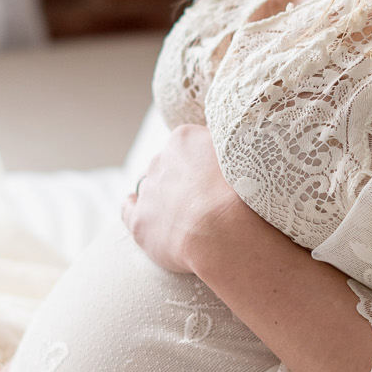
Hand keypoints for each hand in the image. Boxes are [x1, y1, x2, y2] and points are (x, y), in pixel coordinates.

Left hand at [121, 122, 247, 277]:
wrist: (224, 231)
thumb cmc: (242, 192)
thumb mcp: (243, 153)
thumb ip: (227, 146)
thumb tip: (223, 144)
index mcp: (184, 139)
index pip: (190, 144)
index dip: (202, 161)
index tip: (216, 175)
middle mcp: (160, 160)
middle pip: (169, 164)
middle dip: (183, 178)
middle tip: (205, 198)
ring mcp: (148, 191)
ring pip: (152, 187)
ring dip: (164, 196)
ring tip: (185, 214)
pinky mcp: (140, 221)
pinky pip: (128, 209)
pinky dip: (132, 208)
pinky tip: (138, 211)